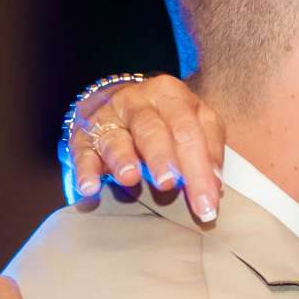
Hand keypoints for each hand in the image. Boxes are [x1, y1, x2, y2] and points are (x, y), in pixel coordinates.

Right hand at [65, 74, 226, 218]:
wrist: (119, 101)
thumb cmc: (165, 119)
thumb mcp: (194, 122)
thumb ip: (209, 150)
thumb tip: (214, 187)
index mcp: (170, 95)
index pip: (189, 131)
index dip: (200, 168)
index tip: (207, 204)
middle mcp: (137, 101)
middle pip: (152, 130)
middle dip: (162, 158)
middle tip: (169, 185)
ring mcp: (108, 117)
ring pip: (116, 137)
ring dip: (122, 158)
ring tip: (130, 178)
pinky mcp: (83, 135)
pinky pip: (84, 152)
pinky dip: (86, 170)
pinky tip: (90, 187)